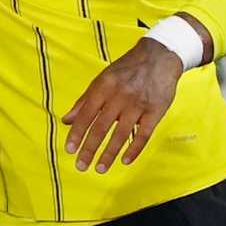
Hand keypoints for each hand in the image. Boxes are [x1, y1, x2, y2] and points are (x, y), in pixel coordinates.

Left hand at [61, 37, 183, 172]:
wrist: (159, 56)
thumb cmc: (127, 69)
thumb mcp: (103, 79)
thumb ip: (85, 100)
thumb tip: (66, 120)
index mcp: (104, 86)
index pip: (86, 114)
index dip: (77, 133)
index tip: (69, 150)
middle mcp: (119, 95)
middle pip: (101, 126)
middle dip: (89, 148)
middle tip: (80, 166)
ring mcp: (138, 104)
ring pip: (121, 133)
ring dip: (109, 153)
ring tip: (100, 168)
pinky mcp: (156, 111)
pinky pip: (143, 134)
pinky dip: (134, 149)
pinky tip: (125, 161)